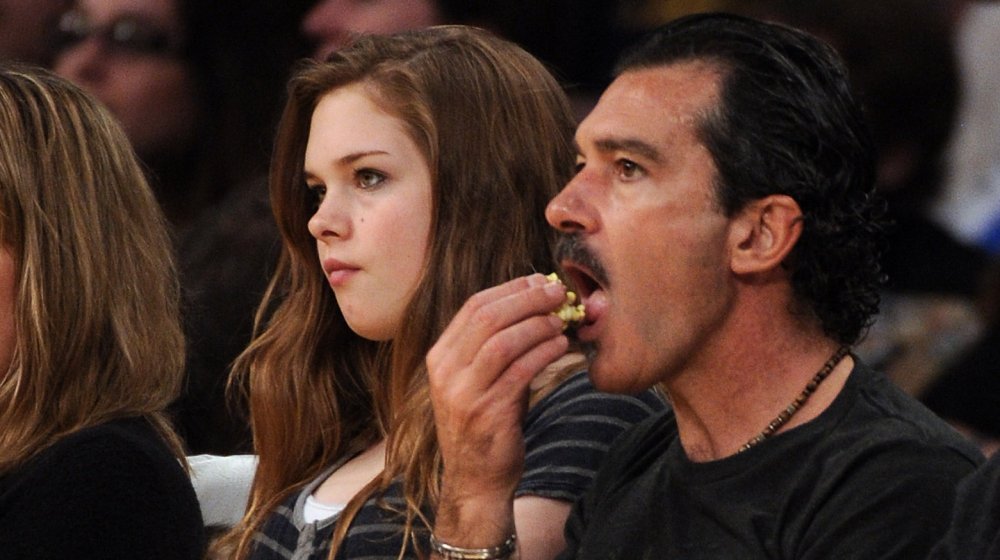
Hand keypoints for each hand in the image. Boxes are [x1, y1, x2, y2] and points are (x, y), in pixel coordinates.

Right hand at [428, 273, 568, 546]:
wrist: (476, 482)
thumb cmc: (487, 424)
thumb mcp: (482, 380)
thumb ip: (500, 345)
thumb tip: (538, 304)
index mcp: (441, 357)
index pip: (473, 306)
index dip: (511, 289)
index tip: (540, 281)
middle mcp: (445, 372)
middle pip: (486, 317)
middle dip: (527, 299)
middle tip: (558, 293)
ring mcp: (462, 394)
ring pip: (501, 341)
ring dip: (536, 325)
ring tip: (561, 321)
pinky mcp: (485, 414)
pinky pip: (518, 372)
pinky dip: (542, 354)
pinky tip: (560, 347)